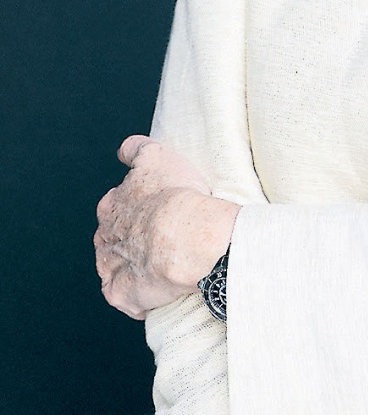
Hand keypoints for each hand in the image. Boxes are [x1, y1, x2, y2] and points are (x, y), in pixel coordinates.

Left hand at [94, 135, 239, 319]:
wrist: (183, 237)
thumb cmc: (176, 194)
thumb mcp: (157, 156)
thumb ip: (137, 149)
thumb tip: (125, 149)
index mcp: (111, 203)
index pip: (116, 202)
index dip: (135, 203)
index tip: (152, 206)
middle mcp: (105, 234)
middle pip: (115, 235)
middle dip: (132, 235)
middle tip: (164, 234)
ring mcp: (111, 267)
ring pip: (118, 266)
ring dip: (136, 265)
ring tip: (166, 263)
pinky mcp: (121, 294)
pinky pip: (127, 297)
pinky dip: (139, 296)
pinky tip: (161, 289)